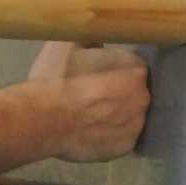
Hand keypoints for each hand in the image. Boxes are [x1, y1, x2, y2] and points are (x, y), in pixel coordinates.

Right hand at [27, 41, 151, 161]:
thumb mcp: (67, 43)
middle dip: (116, 94)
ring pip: (127, 117)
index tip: (94, 75)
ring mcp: (135, 126)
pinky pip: (119, 139)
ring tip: (86, 117)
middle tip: (89, 96)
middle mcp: (143, 97)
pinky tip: (88, 132)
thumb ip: (88, 36)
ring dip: (113, 116)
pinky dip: (107, 136)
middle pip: (132, 93)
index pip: (131, 67)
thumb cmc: (56, 79)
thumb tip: (95, 37)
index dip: (112, 70)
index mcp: (134, 69)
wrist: (42, 120)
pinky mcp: (124, 148)